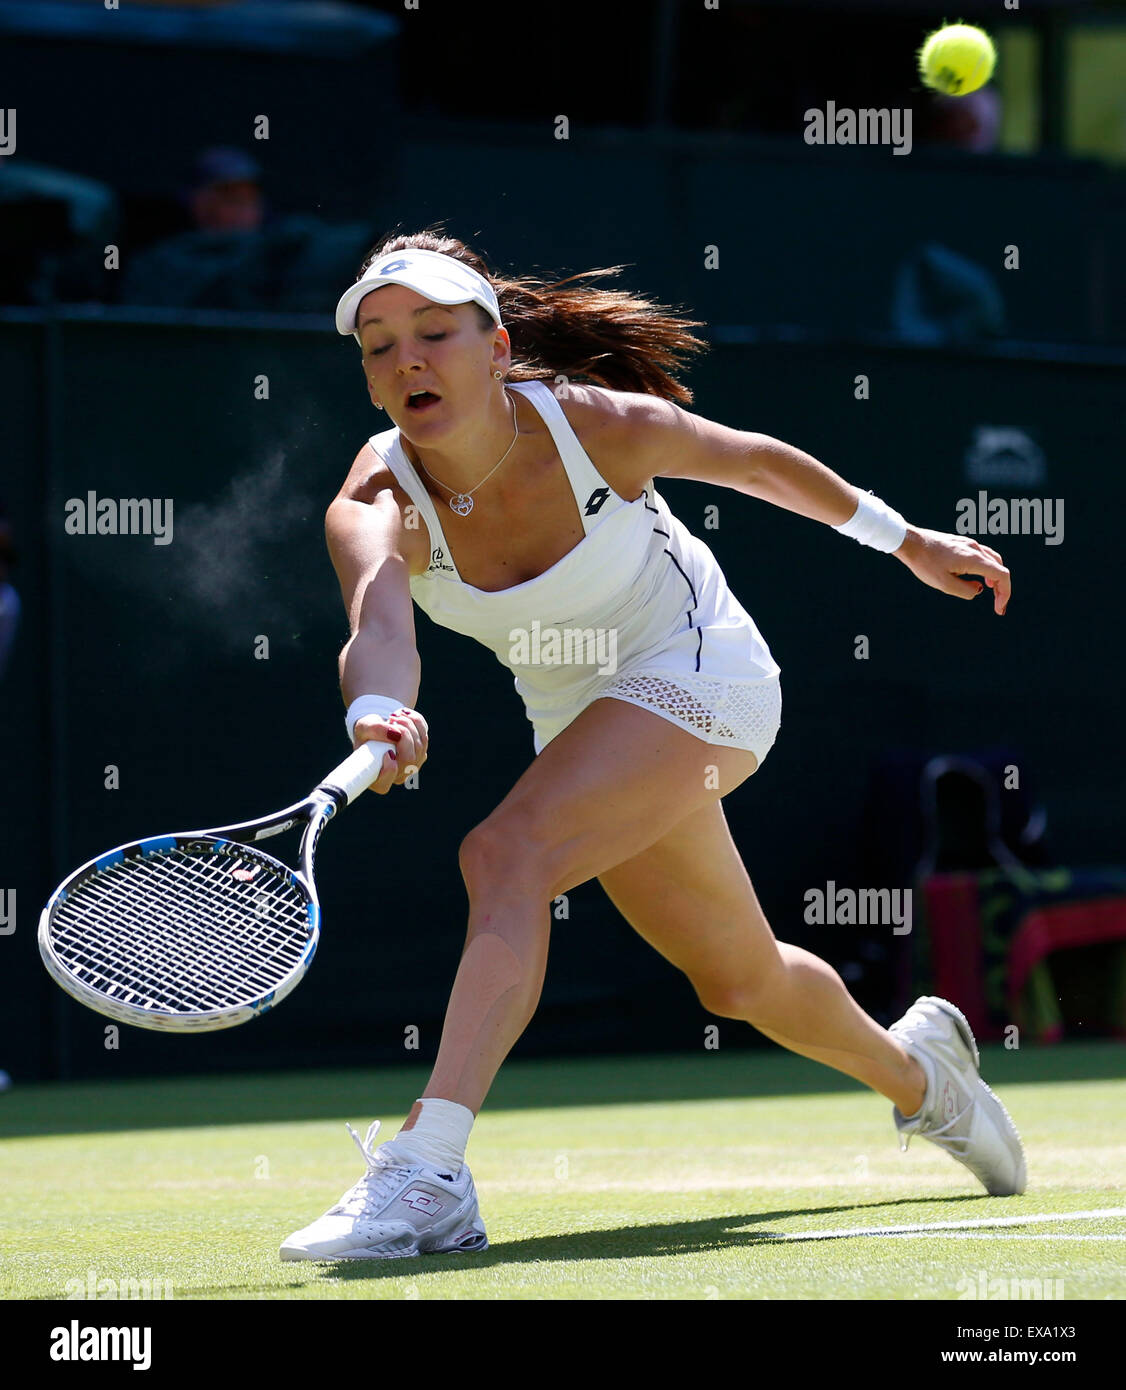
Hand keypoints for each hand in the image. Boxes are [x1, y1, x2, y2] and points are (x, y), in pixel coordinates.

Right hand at [353, 708, 428, 793]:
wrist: (378, 727)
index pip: (383, 784)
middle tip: (391, 720)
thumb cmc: (367, 733)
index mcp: (374, 777)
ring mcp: (410, 767)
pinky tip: (403, 715)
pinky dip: (415, 722)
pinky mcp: (420, 754)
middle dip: (403, 735)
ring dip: (408, 725)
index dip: (388, 771)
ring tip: (394, 715)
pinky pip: (424, 737)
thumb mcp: (363, 727)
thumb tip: (395, 733)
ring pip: (419, 747)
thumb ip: (374, 730)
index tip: (387, 752)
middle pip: (408, 760)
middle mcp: (394, 776)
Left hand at [894, 527, 1009, 614]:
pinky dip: (985, 568)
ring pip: (992, 560)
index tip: (999, 609)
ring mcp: (969, 544)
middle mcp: (975, 549)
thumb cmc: (925, 563)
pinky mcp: (962, 544)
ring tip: (989, 590)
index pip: (1001, 575)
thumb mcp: (944, 584)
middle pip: (999, 568)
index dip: (1004, 593)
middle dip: (1001, 588)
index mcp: (974, 559)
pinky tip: (977, 577)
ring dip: (994, 577)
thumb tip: (978, 590)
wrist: (911, 542)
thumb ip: (965, 590)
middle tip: (997, 604)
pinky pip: (982, 556)